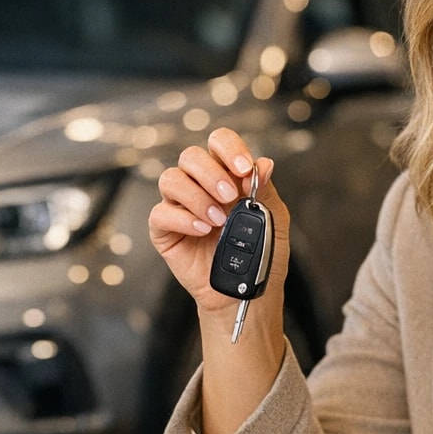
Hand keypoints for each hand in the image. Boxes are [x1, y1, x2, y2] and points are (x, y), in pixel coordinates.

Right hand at [148, 127, 290, 314]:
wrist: (245, 290)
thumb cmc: (260, 254)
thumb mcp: (272, 220)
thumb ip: (265, 190)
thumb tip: (264, 164)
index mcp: (226, 175)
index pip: (219, 143)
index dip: (229, 149)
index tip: (244, 169)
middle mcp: (199, 185)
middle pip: (191, 156)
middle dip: (211, 173)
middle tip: (229, 196)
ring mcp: (179, 206)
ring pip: (171, 179)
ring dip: (196, 196)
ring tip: (217, 220)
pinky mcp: (164, 230)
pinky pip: (160, 213)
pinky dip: (183, 219)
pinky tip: (203, 231)